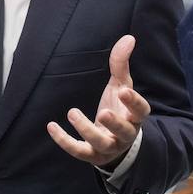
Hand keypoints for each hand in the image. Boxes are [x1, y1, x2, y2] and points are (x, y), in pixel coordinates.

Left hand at [47, 36, 149, 167]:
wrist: (116, 143)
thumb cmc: (119, 110)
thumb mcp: (121, 86)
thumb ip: (122, 64)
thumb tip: (129, 38)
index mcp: (134, 117)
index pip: (141, 111)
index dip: (134, 102)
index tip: (123, 90)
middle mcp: (125, 134)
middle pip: (124, 131)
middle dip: (114, 123)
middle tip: (103, 112)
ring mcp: (109, 147)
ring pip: (101, 143)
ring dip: (87, 130)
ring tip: (72, 112)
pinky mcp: (92, 155)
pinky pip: (79, 151)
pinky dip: (64, 141)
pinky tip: (51, 126)